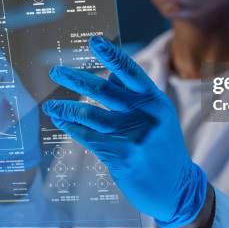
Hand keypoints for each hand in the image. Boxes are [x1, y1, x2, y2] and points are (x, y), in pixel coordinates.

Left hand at [42, 36, 207, 226]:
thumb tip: (109, 74)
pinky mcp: (123, 158)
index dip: (112, 55)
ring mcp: (135, 138)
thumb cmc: (161, 146)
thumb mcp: (157, 116)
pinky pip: (89, 138)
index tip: (94, 41)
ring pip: (91, 116)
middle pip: (105, 91)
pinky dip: (72, 128)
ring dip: (67, 109)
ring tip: (51, 106)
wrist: (177, 187)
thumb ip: (134, 95)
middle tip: (56, 71)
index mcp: (155, 101)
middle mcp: (146, 116)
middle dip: (77, 79)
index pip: (131, 72)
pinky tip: (61, 121)